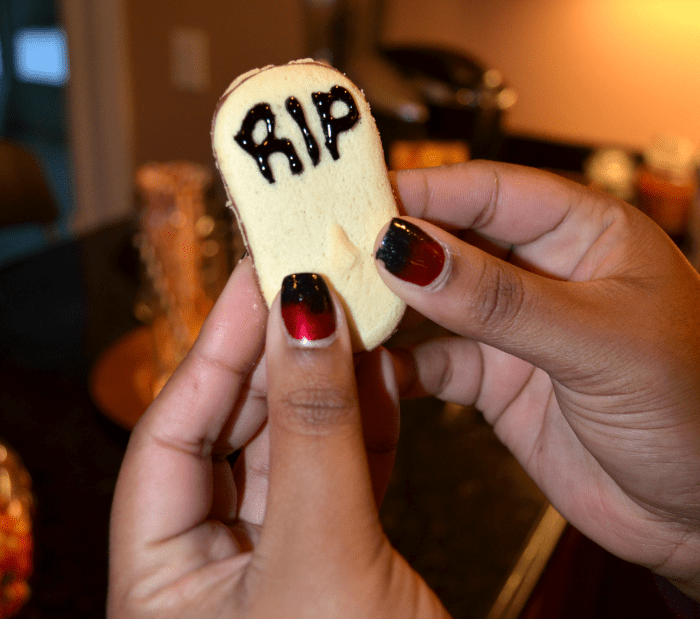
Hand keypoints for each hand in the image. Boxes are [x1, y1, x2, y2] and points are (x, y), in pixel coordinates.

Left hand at [108, 258, 449, 617]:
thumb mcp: (322, 556)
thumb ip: (314, 432)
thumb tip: (305, 314)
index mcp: (163, 582)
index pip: (167, 438)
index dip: (213, 350)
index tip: (255, 280)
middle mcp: (208, 568)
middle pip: (231, 432)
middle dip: (276, 357)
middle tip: (309, 284)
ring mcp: (274, 561)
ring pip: (292, 445)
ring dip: (327, 381)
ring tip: (351, 315)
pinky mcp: (336, 558)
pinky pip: (338, 471)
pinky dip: (364, 422)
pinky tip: (382, 372)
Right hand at [377, 161, 699, 600]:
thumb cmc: (693, 408)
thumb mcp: (597, 341)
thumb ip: (498, 299)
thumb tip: (408, 252)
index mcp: (583, 231)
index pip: (488, 190)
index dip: (421, 192)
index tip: (356, 199)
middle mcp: (541, 269)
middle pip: (450, 238)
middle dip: (390, 244)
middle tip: (326, 245)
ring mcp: (514, 324)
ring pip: (433, 299)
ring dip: (387, 304)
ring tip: (334, 302)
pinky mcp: (496, 376)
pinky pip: (433, 361)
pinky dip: (398, 366)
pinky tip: (369, 367)